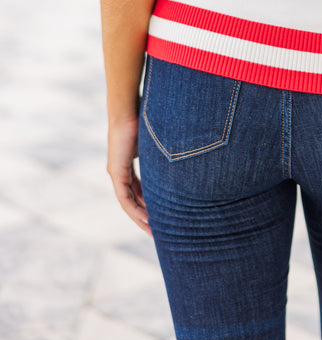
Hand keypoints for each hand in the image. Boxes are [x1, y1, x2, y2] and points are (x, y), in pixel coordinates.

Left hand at [107, 116, 152, 236]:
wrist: (128, 109)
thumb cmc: (144, 117)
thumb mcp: (155, 141)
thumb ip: (162, 152)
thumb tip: (188, 150)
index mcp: (127, 163)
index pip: (138, 188)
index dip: (149, 201)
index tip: (161, 212)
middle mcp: (119, 170)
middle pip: (132, 198)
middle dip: (145, 214)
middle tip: (158, 229)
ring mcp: (116, 172)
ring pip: (128, 201)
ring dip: (140, 216)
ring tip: (153, 230)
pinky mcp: (116, 171)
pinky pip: (124, 197)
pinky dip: (134, 208)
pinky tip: (145, 218)